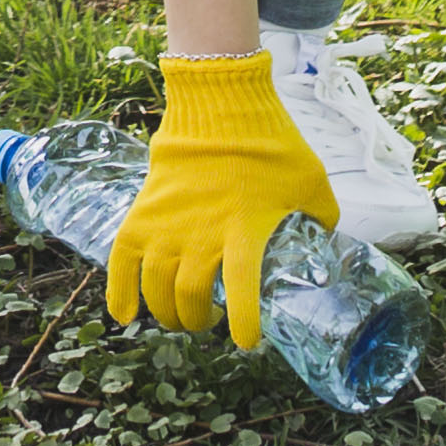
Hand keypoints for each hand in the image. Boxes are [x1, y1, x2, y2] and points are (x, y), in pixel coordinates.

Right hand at [103, 54, 336, 350]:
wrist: (220, 102)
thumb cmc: (270, 142)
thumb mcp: (310, 181)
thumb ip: (320, 216)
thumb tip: (327, 239)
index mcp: (244, 230)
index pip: (241, 292)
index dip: (242, 323)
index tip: (246, 342)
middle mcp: (201, 234)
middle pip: (191, 297)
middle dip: (200, 322)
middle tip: (208, 322)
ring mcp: (168, 224)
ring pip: (158, 288)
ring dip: (167, 312)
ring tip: (177, 316)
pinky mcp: (143, 212)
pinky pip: (121, 260)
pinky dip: (119, 292)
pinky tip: (124, 314)